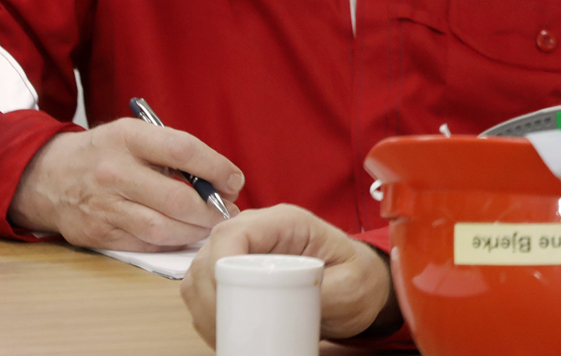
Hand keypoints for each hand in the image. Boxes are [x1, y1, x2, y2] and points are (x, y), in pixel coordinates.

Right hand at [7, 118, 242, 250]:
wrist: (45, 177)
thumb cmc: (104, 153)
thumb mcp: (134, 134)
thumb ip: (173, 151)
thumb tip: (220, 179)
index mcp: (128, 137)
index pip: (183, 150)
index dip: (216, 168)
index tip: (234, 180)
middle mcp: (114, 172)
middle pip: (177, 198)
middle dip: (211, 209)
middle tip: (227, 210)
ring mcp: (103, 206)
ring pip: (163, 228)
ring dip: (195, 231)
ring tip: (208, 225)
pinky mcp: (97, 234)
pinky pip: (146, 244)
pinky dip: (171, 242)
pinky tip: (182, 235)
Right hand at [180, 205, 399, 345]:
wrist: (361, 287)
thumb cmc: (357, 278)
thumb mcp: (350, 285)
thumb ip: (320, 291)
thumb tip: (285, 305)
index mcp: (284, 223)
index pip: (233, 233)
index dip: (218, 265)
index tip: (224, 301)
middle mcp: (257, 233)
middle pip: (208, 256)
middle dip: (207, 296)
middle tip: (224, 330)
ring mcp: (244, 254)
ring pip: (200, 276)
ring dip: (204, 309)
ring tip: (224, 336)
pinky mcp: (238, 276)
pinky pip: (206, 293)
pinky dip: (207, 316)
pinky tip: (222, 335)